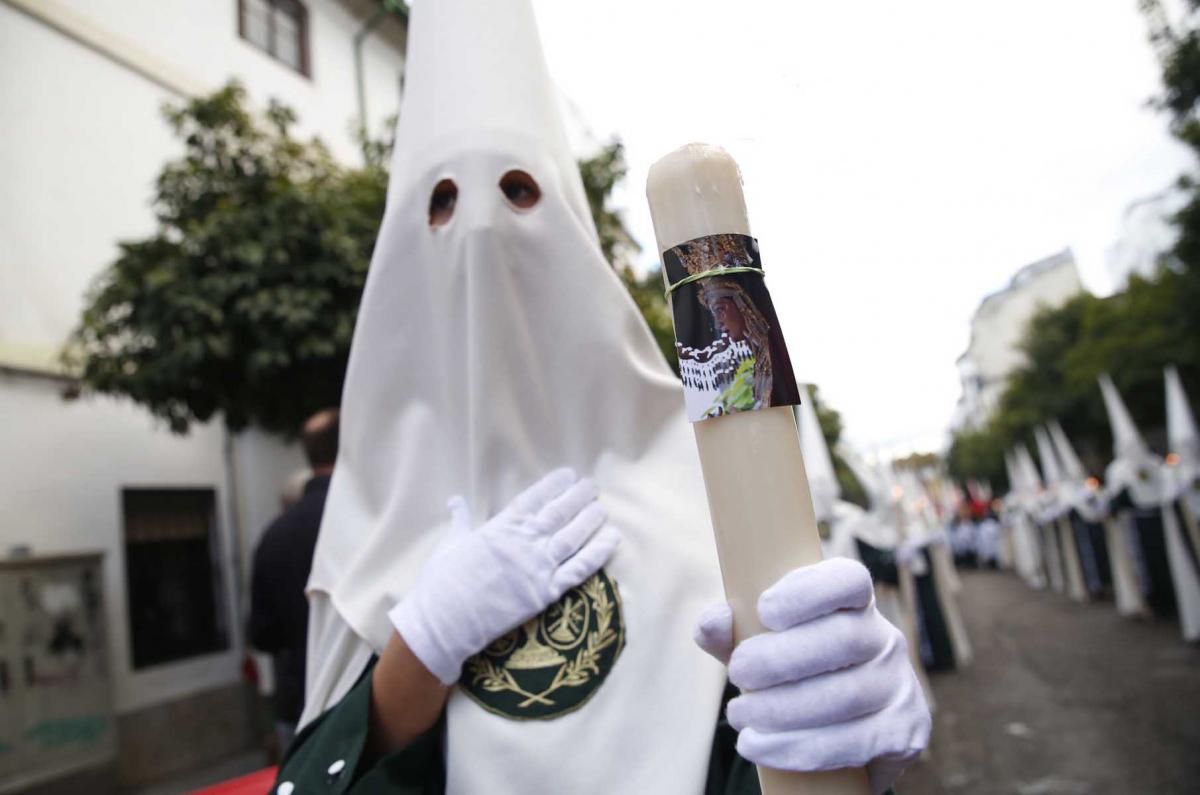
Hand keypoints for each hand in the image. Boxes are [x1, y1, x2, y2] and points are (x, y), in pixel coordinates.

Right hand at [389, 468, 619, 683]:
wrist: (445, 621)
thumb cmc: (442, 581)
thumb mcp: (450, 543)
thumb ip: (460, 519)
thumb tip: (455, 500)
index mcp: (500, 526)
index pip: (533, 498)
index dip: (554, 485)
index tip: (569, 474)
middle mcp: (524, 541)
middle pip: (558, 513)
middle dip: (577, 497)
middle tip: (592, 487)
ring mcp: (537, 567)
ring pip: (573, 537)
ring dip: (590, 520)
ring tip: (601, 508)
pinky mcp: (546, 592)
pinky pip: (579, 570)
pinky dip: (598, 553)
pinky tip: (612, 539)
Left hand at [694, 559, 930, 794]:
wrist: (843, 733)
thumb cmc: (792, 675)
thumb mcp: (759, 646)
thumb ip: (732, 632)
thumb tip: (712, 621)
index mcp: (853, 603)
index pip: (848, 580)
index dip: (808, 591)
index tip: (764, 610)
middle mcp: (885, 638)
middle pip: (843, 638)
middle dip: (781, 657)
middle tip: (737, 672)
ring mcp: (900, 686)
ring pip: (846, 695)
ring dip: (783, 709)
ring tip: (740, 714)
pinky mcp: (903, 733)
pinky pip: (852, 742)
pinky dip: (798, 747)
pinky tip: (760, 745)